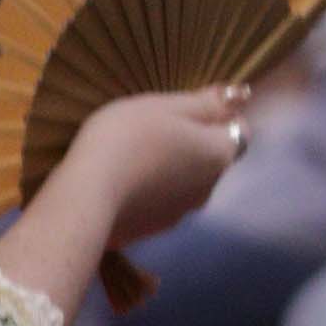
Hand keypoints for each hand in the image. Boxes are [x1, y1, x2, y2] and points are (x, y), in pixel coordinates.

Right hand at [55, 84, 255, 251]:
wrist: (84, 198)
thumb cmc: (125, 138)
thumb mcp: (164, 107)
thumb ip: (205, 103)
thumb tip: (241, 95)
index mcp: (218, 153)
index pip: (238, 130)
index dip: (218, 117)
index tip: (189, 109)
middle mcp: (209, 188)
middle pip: (211, 159)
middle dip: (194, 145)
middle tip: (156, 129)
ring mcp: (181, 213)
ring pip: (186, 184)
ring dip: (172, 170)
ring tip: (135, 157)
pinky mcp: (153, 230)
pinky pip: (160, 204)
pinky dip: (151, 193)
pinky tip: (123, 183)